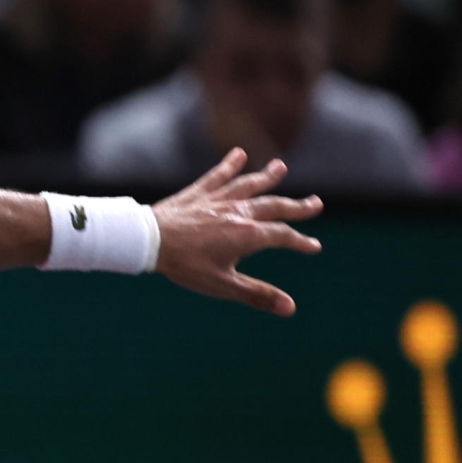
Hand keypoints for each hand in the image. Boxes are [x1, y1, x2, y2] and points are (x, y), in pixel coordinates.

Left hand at [153, 149, 323, 315]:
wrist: (147, 241)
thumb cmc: (184, 265)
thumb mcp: (223, 285)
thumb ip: (258, 295)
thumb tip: (291, 308)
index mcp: (248, 235)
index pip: (283, 236)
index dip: (300, 242)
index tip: (313, 246)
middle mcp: (238, 212)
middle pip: (274, 206)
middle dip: (296, 206)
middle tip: (316, 202)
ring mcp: (217, 200)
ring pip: (248, 185)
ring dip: (266, 177)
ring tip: (280, 167)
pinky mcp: (197, 193)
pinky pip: (217, 176)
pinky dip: (229, 165)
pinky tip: (238, 154)